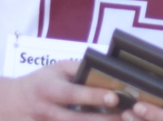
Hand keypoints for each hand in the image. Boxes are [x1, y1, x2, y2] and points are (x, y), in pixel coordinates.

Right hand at [0, 61, 120, 119]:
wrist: (10, 103)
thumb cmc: (40, 82)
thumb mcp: (56, 69)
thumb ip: (79, 68)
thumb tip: (107, 68)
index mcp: (50, 90)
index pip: (74, 94)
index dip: (94, 96)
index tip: (115, 97)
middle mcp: (47, 112)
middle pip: (77, 119)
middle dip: (103, 119)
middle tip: (128, 115)